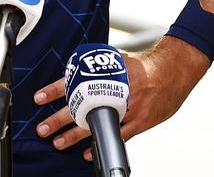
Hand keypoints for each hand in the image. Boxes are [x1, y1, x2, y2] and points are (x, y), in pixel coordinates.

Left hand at [33, 37, 209, 160]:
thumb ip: (99, 68)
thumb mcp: (118, 60)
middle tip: (42, 127)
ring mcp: (128, 108)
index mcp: (108, 72)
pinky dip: (100, 144)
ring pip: (96, 124)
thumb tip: (76, 71)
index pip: (75, 80)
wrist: (173, 72)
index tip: (39, 98)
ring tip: (58, 141)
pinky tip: (87, 153)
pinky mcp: (139, 122)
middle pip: (81, 106)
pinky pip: (117, 136)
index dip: (55, 89)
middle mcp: (116, 90)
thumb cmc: (145, 66)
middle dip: (59, 118)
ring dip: (75, 135)